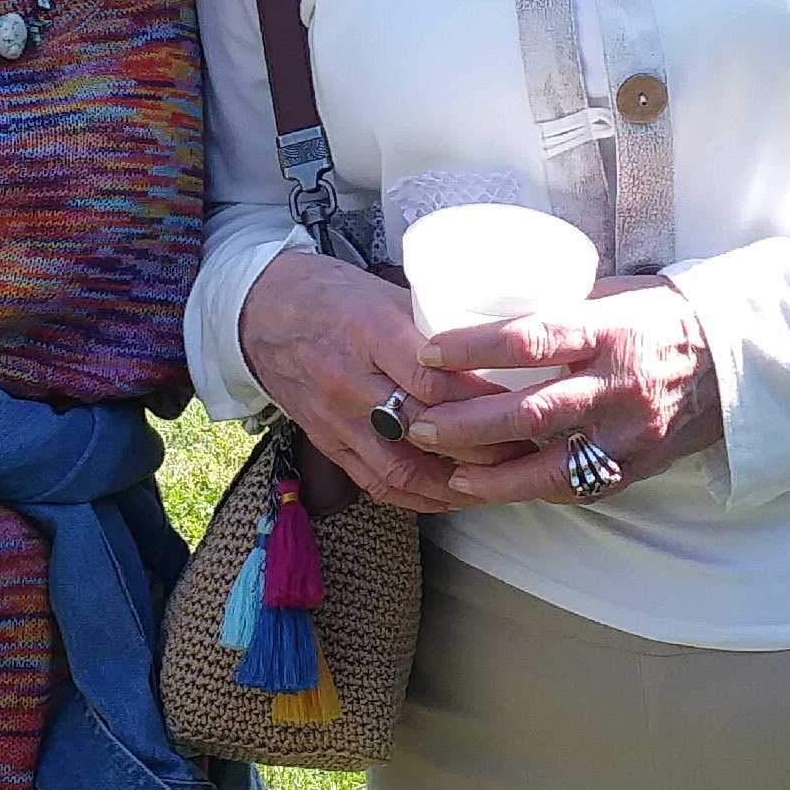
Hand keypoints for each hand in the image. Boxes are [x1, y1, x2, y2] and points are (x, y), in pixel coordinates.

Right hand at [238, 250, 515, 513]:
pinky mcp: (328, 443)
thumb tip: (496, 341)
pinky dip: (420, 498)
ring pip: (403, 469)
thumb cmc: (332, 294)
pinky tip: (454, 497)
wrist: (259, 312)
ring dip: (457, 485)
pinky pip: (377, 483)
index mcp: (370, 332)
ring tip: (501, 484)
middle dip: (484, 446)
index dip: (483, 397)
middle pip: (426, 429)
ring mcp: (336, 419)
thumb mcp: (384, 292)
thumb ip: (432, 324)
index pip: (433, 378)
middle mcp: (351, 382)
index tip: (525, 400)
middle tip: (530, 447)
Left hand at [404, 277, 722, 505]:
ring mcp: (628, 434)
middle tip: (418, 424)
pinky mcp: (636, 467)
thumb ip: (554, 310)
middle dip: (466, 424)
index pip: (529, 340)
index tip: (427, 354)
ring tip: (447, 471)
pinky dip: (531, 491)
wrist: (733, 358)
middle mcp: (618, 385)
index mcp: (607, 330)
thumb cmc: (659, 316)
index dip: (472, 349)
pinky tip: (494, 489)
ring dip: (491, 474)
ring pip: (550, 466)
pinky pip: (576, 487)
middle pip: (529, 412)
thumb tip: (481, 312)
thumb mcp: (609, 296)